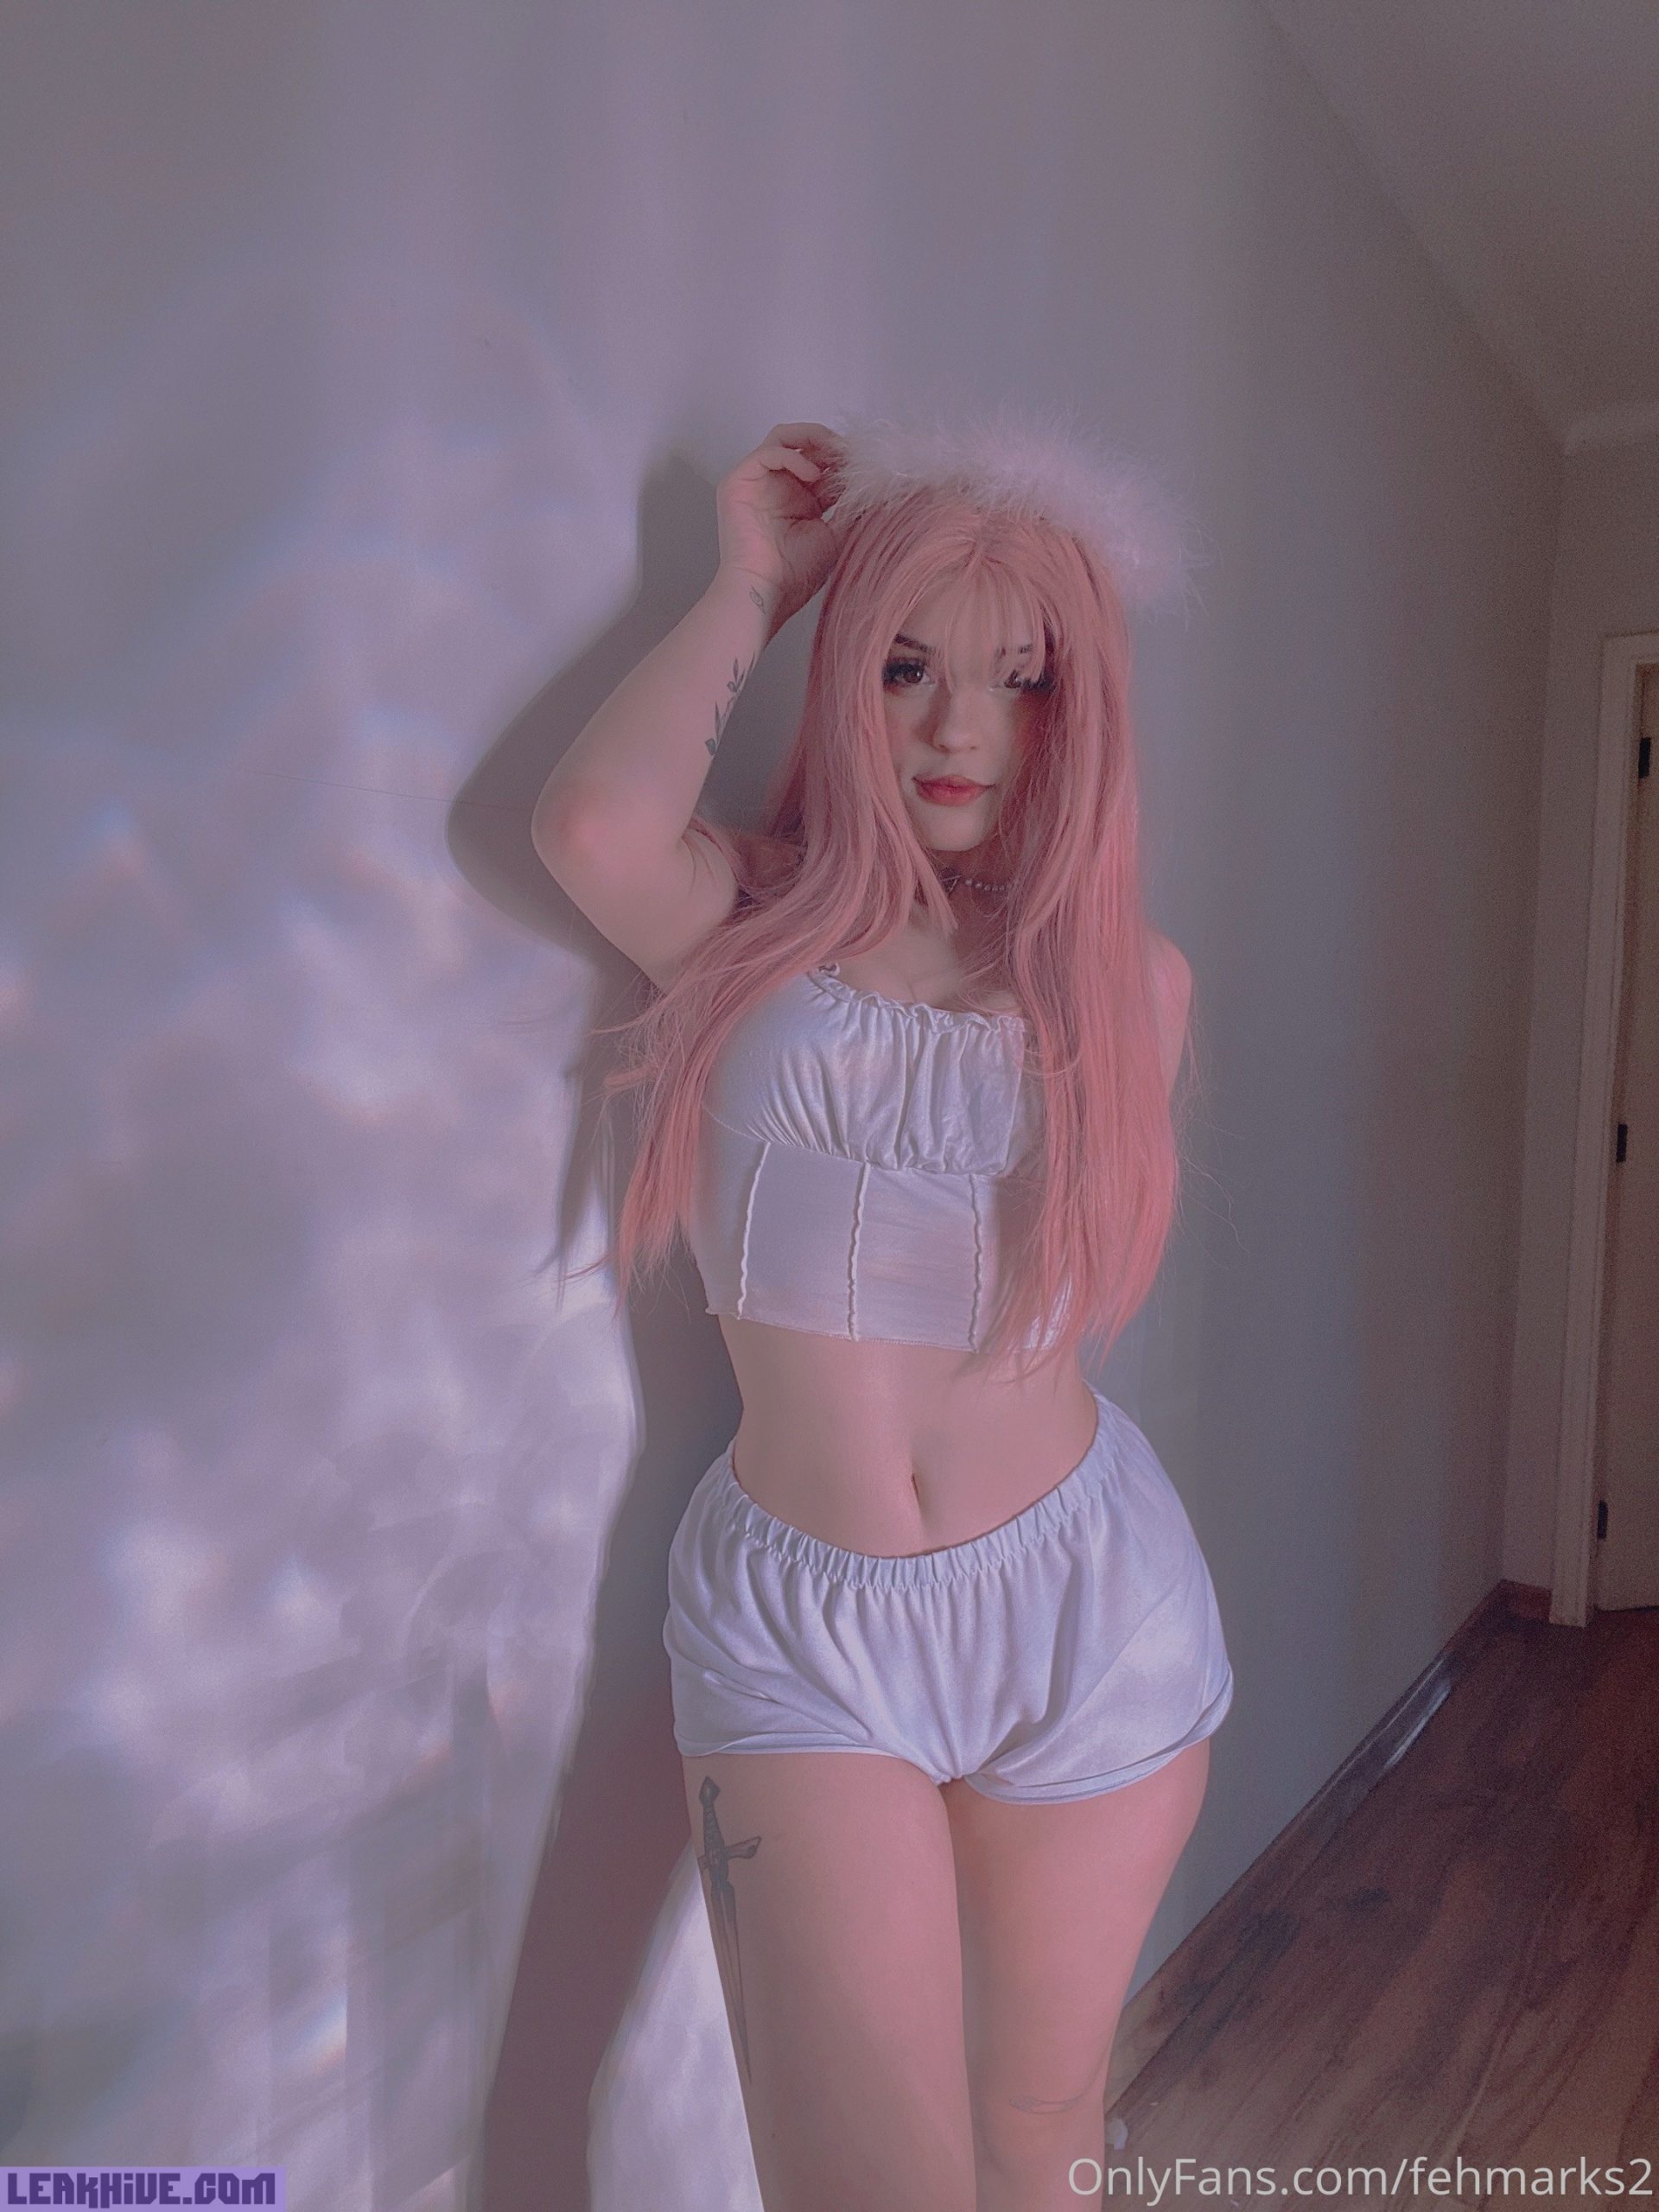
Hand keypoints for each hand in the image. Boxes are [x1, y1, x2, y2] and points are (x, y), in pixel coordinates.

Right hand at [715, 421, 846, 628]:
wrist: (765, 592)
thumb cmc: (795, 574)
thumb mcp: (834, 536)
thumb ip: (848, 509)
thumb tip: (870, 487)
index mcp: (801, 500)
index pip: (823, 465)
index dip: (843, 460)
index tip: (865, 463)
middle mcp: (779, 487)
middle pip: (804, 445)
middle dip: (830, 445)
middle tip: (851, 452)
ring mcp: (757, 482)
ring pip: (784, 438)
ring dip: (812, 438)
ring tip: (834, 452)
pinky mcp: (738, 481)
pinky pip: (768, 452)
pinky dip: (793, 456)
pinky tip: (813, 474)